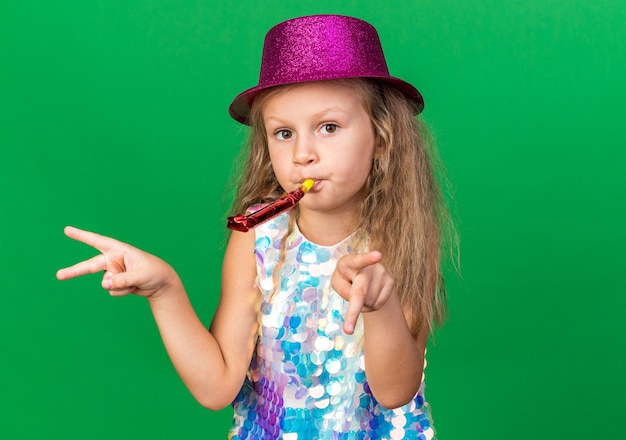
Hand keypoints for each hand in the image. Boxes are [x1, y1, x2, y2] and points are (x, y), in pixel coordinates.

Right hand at [56, 226, 178, 297]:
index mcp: (119, 250)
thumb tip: (103, 284)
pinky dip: (123, 292)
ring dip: (120, 286)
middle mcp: (113, 260)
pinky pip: (112, 291)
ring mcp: (113, 272)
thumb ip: (121, 280)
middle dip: (74, 271)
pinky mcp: (115, 282)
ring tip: (136, 282)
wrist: (161, 284)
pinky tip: (134, 287)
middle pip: (89, 266)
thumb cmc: (154, 272)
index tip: (67, 230)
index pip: (97, 241)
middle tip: (59, 275)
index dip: (82, 236)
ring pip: (106, 283)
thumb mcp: (139, 275)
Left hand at [331, 251, 394, 334]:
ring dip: (362, 305)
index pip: (358, 261)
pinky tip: (370, 295)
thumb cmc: (346, 278)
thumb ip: (343, 289)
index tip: (379, 255)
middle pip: (361, 293)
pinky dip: (371, 306)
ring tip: (362, 292)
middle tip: (347, 330)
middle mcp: (367, 266)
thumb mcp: (338, 282)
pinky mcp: (391, 281)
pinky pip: (378, 304)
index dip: (368, 259)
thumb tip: (362, 300)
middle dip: (353, 312)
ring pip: (368, 303)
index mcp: (348, 262)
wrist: (365, 274)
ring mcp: (381, 273)